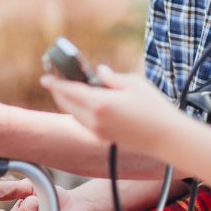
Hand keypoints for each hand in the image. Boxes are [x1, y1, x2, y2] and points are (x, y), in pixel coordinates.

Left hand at [41, 66, 177, 153]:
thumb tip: (99, 72)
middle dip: (59, 92)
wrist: (165, 137)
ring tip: (71, 89)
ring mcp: (98, 130)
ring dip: (69, 101)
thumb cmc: (154, 107)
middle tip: (57, 80)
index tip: (45, 77)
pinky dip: (79, 110)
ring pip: (74, 113)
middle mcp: (94, 119)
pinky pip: (83, 121)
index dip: (55, 83)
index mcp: (100, 103)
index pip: (69, 90)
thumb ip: (112, 77)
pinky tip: (86, 103)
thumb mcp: (134, 84)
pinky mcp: (103, 137)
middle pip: (67, 103)